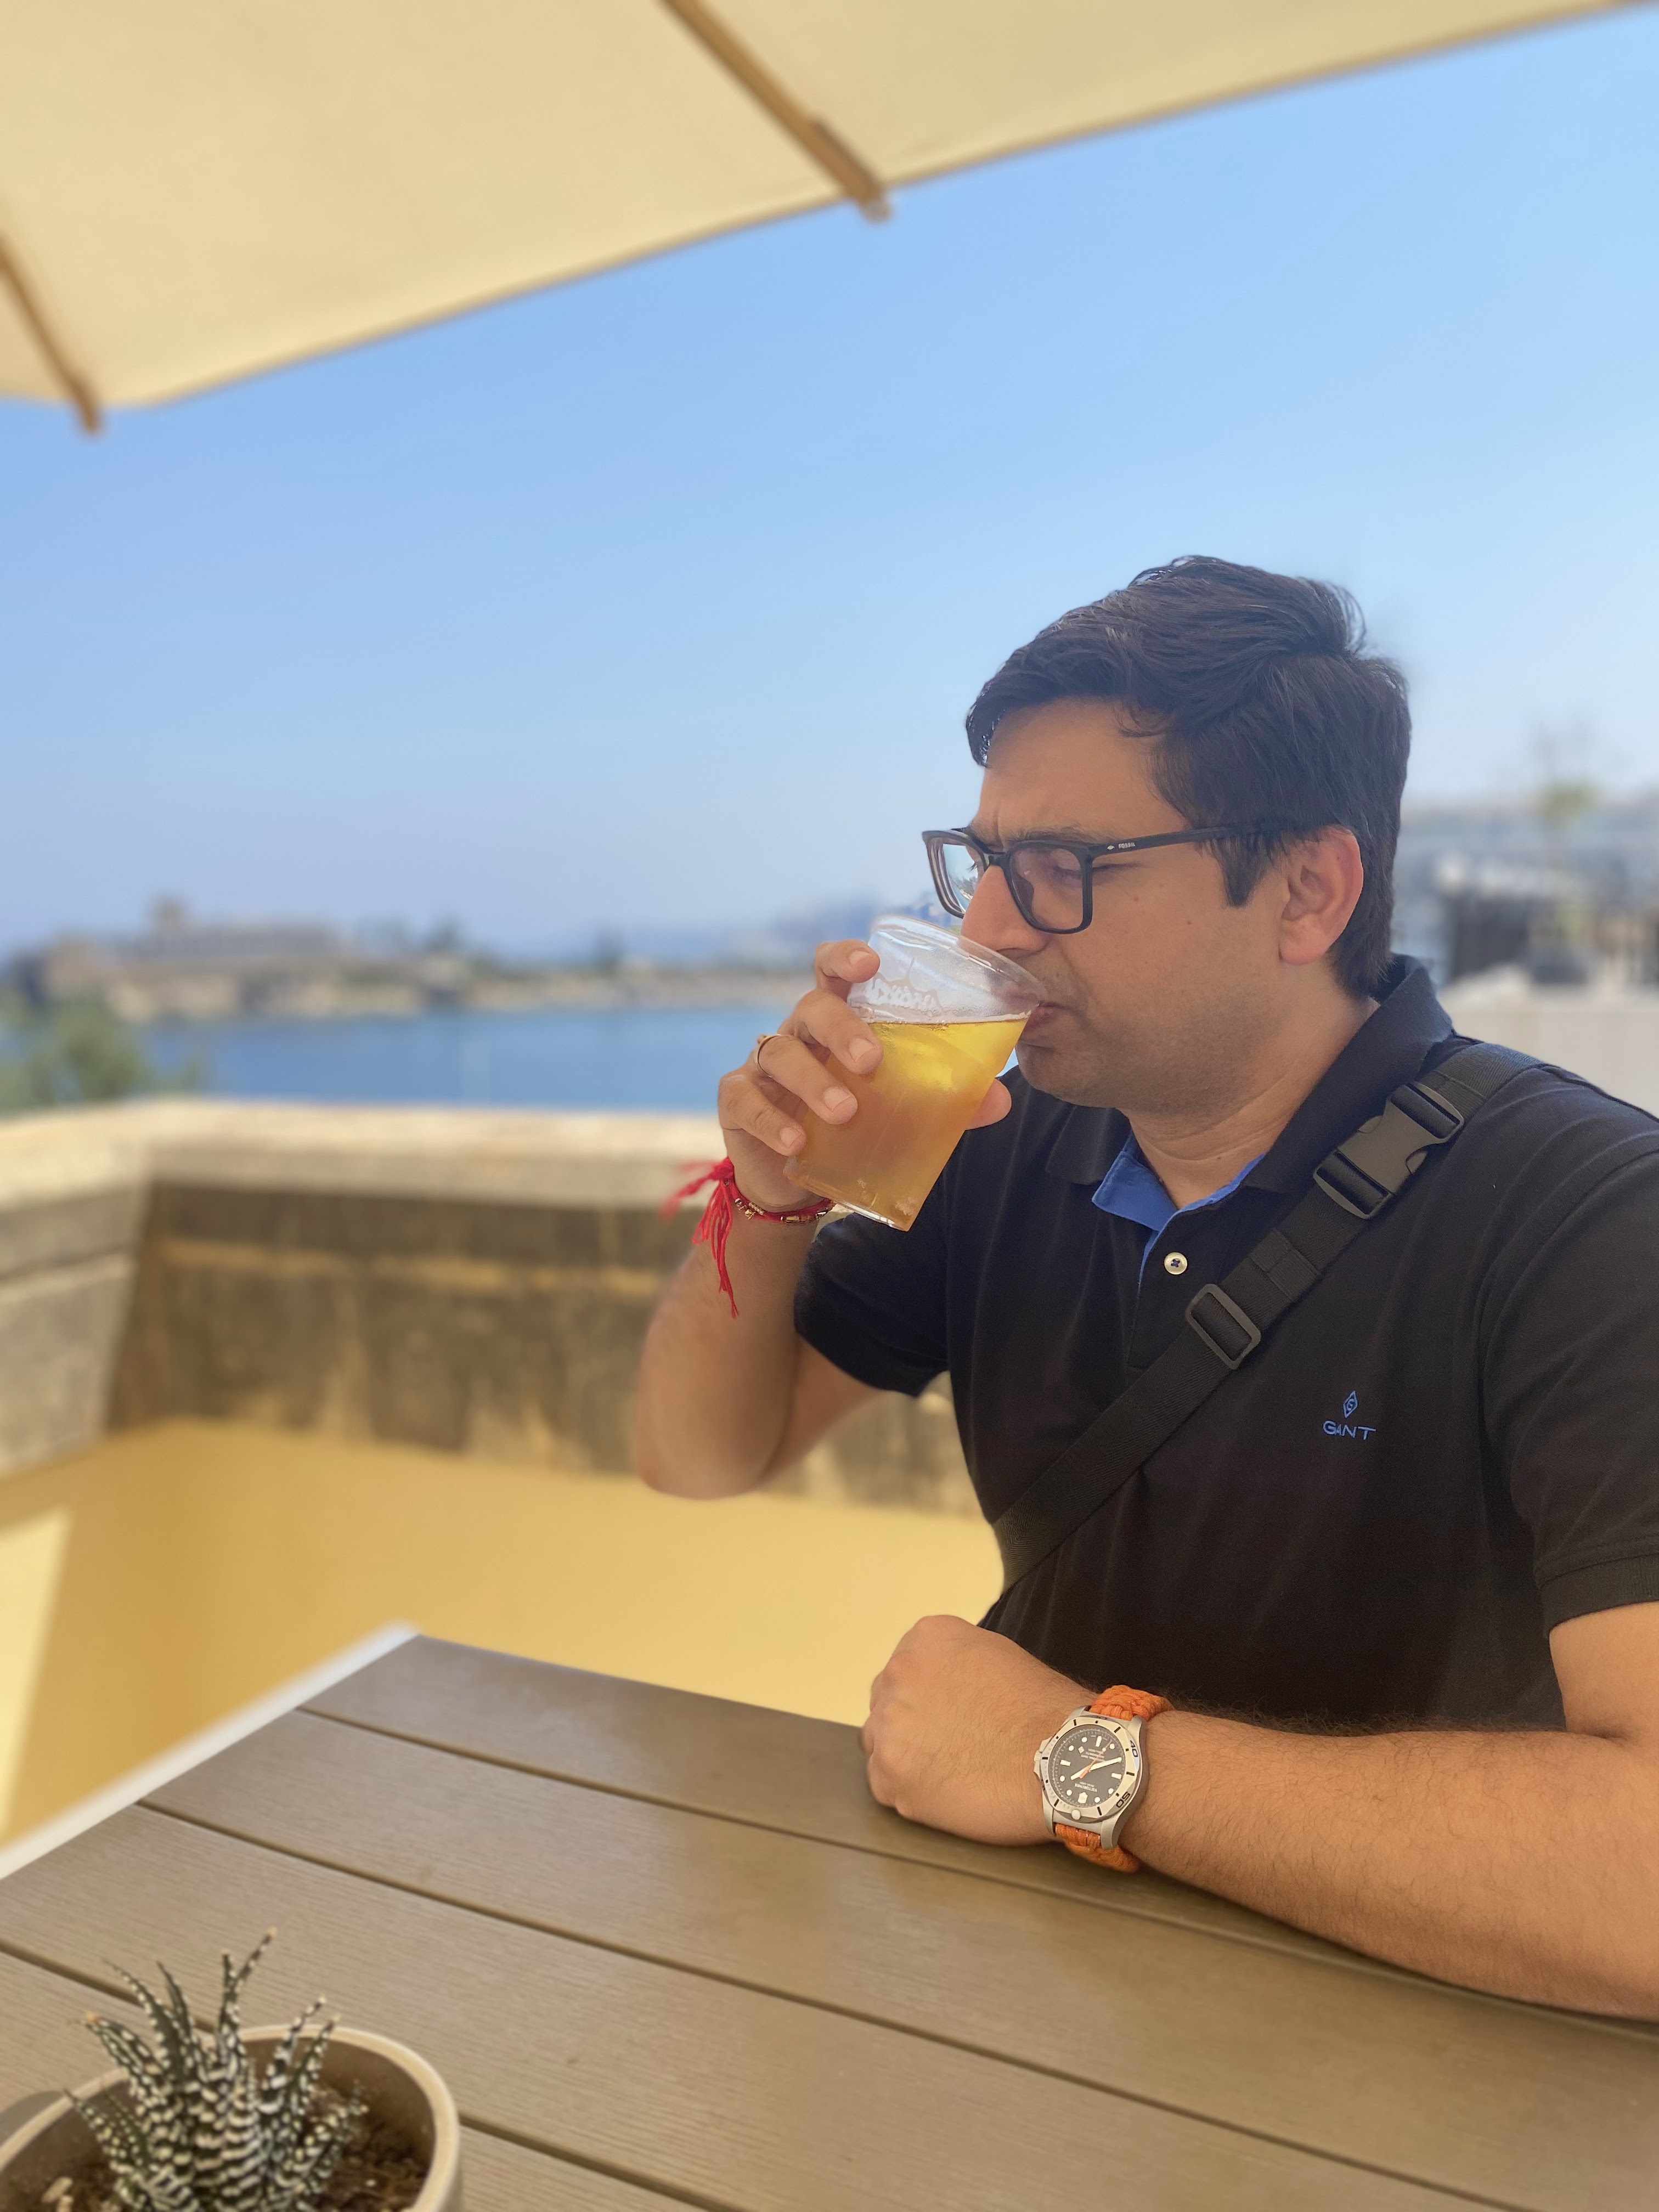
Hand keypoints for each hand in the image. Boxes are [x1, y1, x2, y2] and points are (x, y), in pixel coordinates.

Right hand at [716, 939, 1011, 1210]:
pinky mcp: (736, 1101)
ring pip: (781, 1053)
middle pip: (811, 1007)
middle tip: (871, 1062)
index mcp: (836, 1020)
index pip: (832, 969)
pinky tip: (795, 1142)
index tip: (869, 964)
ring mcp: (763, 1064)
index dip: (845, 957)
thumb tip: (1000, 1099)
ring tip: (845, 1113)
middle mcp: (798, 1032)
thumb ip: (945, 1099)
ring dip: (815, 1081)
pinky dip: (771, 1121)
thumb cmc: (852, 1125)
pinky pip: (746, 1100)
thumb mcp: (899, 1108)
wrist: (797, 1183)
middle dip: (842, 1028)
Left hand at [861, 1615, 1084, 1845]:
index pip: (907, 1669)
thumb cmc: (1041, 1709)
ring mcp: (889, 1725)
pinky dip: (910, 1790)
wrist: (1058, 1758)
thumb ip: (955, 1661)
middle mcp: (898, 1674)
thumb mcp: (995, 1654)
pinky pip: (885, 1783)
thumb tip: (941, 1684)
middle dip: (912, 1723)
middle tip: (949, 1745)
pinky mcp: (889, 1774)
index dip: (929, 1696)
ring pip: (880, 1741)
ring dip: (906, 1755)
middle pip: (888, 1702)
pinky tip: (946, 1791)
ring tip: (949, 1771)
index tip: (950, 1715)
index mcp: (925, 1639)